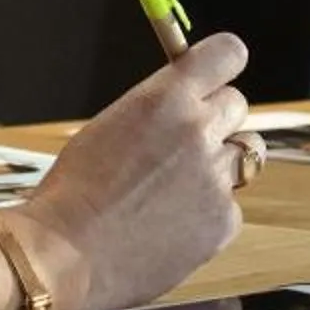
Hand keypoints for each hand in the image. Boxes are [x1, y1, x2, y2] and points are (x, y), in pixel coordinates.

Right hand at [19, 33, 250, 309]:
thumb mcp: (111, 125)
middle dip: (216, 118)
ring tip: (180, 187)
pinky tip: (171, 227)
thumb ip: (158, 111)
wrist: (63, 255)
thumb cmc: (74, 191)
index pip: (227, 54)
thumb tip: (184, 106)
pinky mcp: (223, 223)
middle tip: (186, 143)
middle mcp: (199, 131)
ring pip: (246, 156)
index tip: (215, 77)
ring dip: (221, 163)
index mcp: (166, 98)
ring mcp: (215, 179)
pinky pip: (230, 208)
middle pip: (237, 104)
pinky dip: (209, 215)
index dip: (223, 64)